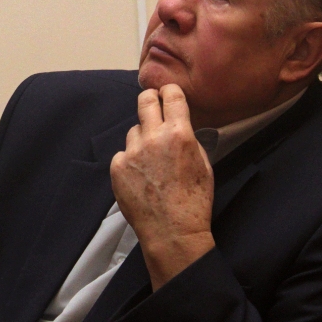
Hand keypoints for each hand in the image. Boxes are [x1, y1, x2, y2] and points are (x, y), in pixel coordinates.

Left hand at [110, 84, 215, 289]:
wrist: (172, 231)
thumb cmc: (193, 202)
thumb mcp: (204, 165)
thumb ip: (190, 140)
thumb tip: (180, 124)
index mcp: (180, 134)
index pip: (172, 95)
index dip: (170, 90)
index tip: (168, 92)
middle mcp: (154, 137)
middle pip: (145, 101)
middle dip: (150, 99)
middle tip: (153, 104)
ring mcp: (132, 152)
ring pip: (134, 131)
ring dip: (142, 139)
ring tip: (152, 162)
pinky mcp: (117, 167)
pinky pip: (124, 153)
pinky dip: (131, 161)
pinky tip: (141, 177)